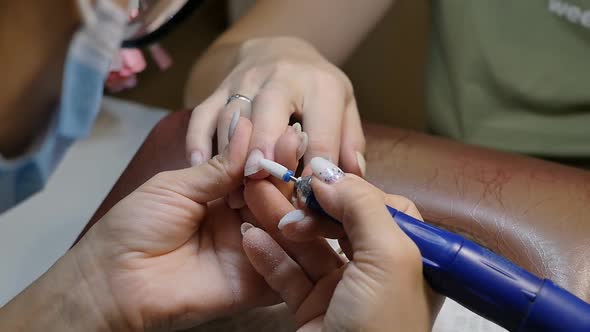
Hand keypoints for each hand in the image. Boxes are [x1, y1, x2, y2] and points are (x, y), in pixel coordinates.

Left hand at [72, 117, 276, 330]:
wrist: (112, 282)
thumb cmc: (135, 227)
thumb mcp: (175, 188)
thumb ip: (216, 167)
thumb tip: (246, 125)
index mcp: (221, 196)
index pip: (255, 172)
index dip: (269, 153)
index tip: (286, 130)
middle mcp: (241, 221)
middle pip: (274, 196)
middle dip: (284, 170)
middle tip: (295, 144)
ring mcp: (251, 252)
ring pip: (284, 226)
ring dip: (291, 201)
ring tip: (298, 176)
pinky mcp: (255, 285)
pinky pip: (283, 266)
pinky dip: (293, 244)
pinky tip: (294, 218)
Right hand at [186, 36, 365, 177]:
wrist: (280, 50)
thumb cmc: (316, 90)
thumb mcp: (343, 107)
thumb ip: (349, 142)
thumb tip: (352, 177)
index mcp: (321, 87)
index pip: (320, 132)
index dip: (314, 167)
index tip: (308, 198)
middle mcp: (281, 79)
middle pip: (269, 112)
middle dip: (263, 146)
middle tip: (259, 179)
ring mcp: (245, 82)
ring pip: (233, 118)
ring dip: (230, 155)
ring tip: (234, 193)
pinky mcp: (218, 90)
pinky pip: (203, 114)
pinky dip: (197, 140)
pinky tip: (199, 167)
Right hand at [242, 158, 443, 330]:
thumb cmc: (380, 326)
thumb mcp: (388, 258)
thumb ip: (363, 206)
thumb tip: (329, 174)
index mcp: (409, 257)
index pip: (380, 205)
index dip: (348, 190)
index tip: (315, 180)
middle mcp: (377, 271)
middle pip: (339, 222)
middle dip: (308, 204)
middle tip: (280, 190)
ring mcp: (342, 291)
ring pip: (309, 246)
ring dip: (281, 223)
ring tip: (253, 200)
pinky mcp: (312, 309)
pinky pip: (289, 275)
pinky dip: (269, 256)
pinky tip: (250, 238)